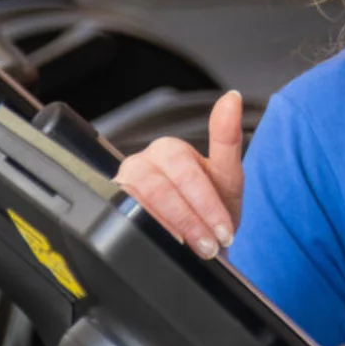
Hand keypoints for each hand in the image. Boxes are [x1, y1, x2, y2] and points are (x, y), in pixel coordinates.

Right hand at [115, 91, 244, 258]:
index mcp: (168, 150)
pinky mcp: (112, 211)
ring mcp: (123, 189)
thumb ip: (228, 137)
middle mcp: (141, 164)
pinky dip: (154, 236)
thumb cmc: (212, 202)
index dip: (205, 202)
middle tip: (213, 244)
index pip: (183, 170)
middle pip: (161, 189)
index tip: (225, 230)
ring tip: (199, 249)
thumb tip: (232, 96)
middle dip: (192, 220)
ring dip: (174, 230)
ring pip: (141, 206)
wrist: (200, 235)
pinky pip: (125, 222)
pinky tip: (173, 246)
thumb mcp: (228, 174)